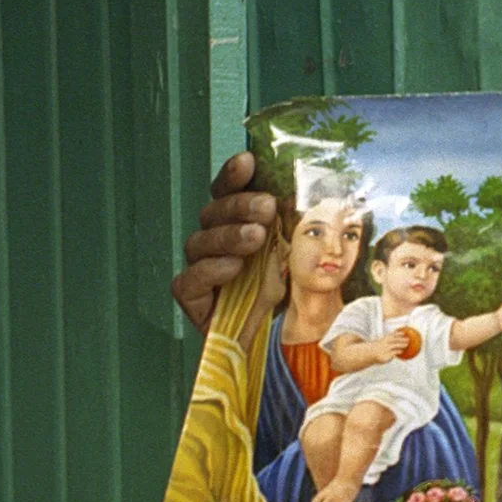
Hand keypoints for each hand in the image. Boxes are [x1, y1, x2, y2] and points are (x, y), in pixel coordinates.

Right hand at [174, 152, 278, 331]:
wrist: (271, 340)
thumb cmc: (281, 293)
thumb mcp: (294, 256)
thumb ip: (293, 226)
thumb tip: (311, 193)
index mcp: (233, 225)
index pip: (226, 193)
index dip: (233, 176)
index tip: (248, 160)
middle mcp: (211, 242)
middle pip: (213, 214)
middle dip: (239, 207)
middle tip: (266, 206)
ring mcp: (198, 268)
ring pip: (200, 243)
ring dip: (229, 236)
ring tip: (256, 237)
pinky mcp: (192, 298)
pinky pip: (191, 280)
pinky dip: (212, 270)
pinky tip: (233, 267)